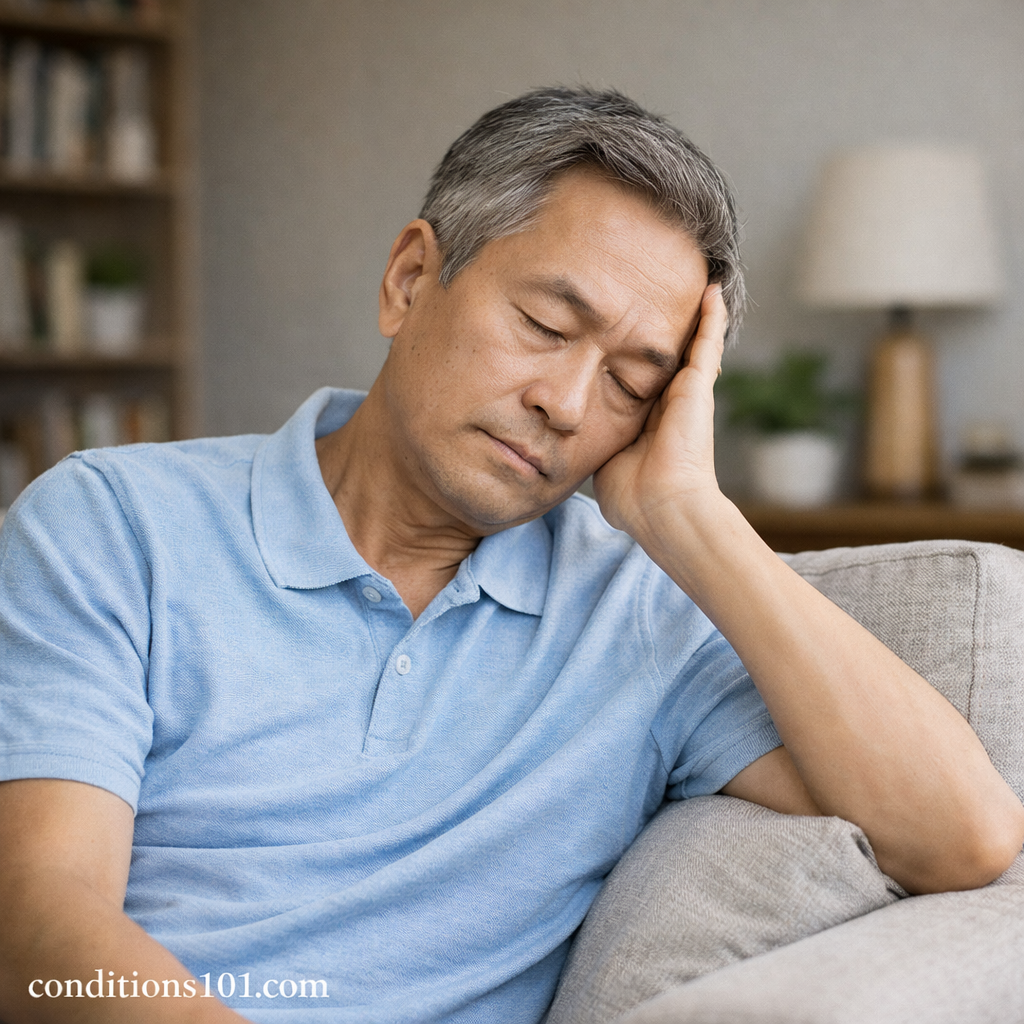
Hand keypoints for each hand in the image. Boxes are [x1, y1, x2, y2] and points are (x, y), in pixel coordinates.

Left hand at [593, 283, 726, 540]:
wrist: (661, 508)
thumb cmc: (632, 497)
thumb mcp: (603, 460)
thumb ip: (592, 442)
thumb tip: (569, 439)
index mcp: (649, 421)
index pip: (640, 379)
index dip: (633, 356)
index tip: (623, 331)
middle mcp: (671, 403)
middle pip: (665, 356)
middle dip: (661, 328)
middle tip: (656, 294)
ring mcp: (687, 393)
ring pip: (690, 343)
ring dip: (690, 316)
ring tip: (691, 280)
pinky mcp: (698, 386)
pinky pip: (706, 341)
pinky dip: (711, 317)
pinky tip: (712, 290)